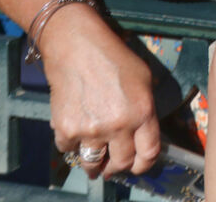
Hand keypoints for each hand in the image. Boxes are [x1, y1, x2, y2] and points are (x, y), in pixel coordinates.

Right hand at [42, 21, 162, 178]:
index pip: (149, 154)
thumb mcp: (144, 80)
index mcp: (142, 113)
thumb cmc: (114, 58)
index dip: (144, 164)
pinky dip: (72, 145)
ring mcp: (90, 130)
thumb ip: (145, 110)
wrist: (77, 48)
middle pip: (122, 163)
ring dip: (94, 165)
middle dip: (118, 167)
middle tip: (114, 166)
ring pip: (93, 164)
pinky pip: (69, 150)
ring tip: (95, 163)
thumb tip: (143, 134)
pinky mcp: (65, 130)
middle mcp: (118, 126)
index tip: (139, 166)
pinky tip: (76, 131)